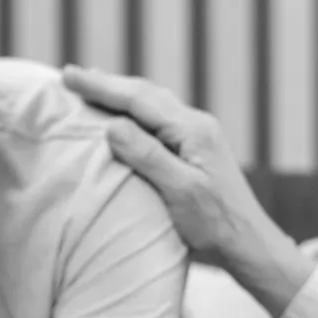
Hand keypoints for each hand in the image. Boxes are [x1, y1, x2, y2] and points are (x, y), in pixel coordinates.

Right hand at [59, 66, 294, 277]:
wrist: (248, 242)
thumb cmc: (215, 223)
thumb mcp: (180, 191)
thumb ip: (148, 156)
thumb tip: (112, 126)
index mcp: (193, 130)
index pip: (139, 99)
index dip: (102, 87)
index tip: (69, 75)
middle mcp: (197, 124)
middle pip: (146, 94)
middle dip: (108, 84)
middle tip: (71, 75)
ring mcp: (199, 134)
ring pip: (153, 103)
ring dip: (121, 93)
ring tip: (93, 85)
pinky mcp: (197, 148)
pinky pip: (159, 118)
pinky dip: (135, 109)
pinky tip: (125, 114)